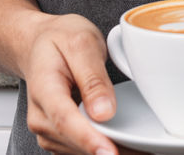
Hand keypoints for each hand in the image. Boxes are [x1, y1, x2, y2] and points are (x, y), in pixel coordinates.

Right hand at [19, 12, 147, 154]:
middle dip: (107, 148)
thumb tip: (104, 112)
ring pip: (78, 151)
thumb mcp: (81, 43)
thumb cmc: (61, 39)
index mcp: (44, 88)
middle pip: (73, 141)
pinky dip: (101, 148)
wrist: (41, 44)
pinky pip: (80, 150)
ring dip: (107, 151)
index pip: (64, 120)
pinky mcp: (59, 137)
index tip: (110, 152)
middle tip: (143, 149)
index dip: (88, 139)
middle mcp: (40, 116)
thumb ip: (93, 77)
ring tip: (139, 148)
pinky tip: (124, 144)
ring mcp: (47, 129)